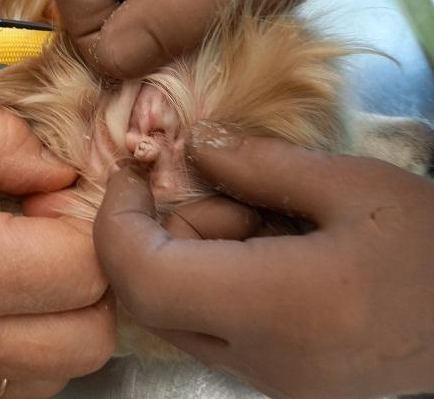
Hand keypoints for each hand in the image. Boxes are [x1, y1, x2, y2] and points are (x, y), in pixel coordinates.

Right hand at [0, 108, 115, 398]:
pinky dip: (39, 341)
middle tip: (52, 233)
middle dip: (93, 274)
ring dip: (71, 312)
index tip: (52, 201)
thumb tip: (57, 175)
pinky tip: (8, 297)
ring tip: (32, 264)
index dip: (85, 225)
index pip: (84, 266)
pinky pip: (27, 381)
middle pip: (92, 329)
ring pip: (67, 364)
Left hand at [93, 133, 433, 398]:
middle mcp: (261, 362)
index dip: (118, 221)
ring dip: (199, 252)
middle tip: (227, 187)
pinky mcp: (280, 382)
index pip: (148, 278)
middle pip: (156, 297)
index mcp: (281, 306)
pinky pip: (216, 327)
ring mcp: (269, 382)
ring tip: (270, 216)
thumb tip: (193, 144)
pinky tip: (278, 247)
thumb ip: (261, 164)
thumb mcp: (353, 186)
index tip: (131, 172)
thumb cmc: (431, 247)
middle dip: (166, 230)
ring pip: (182, 313)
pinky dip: (223, 277)